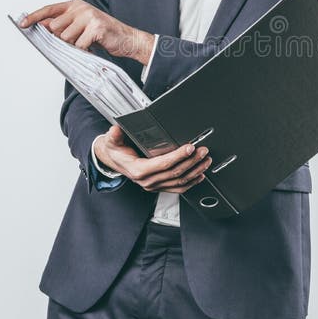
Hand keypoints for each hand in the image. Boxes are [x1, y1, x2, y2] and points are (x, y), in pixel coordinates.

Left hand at [18, 0, 153, 63]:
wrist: (127, 39)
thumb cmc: (102, 34)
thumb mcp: (80, 27)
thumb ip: (63, 25)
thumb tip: (43, 27)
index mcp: (75, 5)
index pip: (49, 10)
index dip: (34, 17)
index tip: (22, 24)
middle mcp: (81, 7)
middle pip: (55, 27)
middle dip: (62, 39)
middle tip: (76, 41)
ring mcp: (89, 16)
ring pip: (66, 38)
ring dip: (74, 46)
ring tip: (86, 43)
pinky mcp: (97, 27)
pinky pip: (79, 45)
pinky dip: (84, 51)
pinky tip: (92, 48)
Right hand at [95, 125, 212, 193]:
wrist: (114, 160)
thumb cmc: (116, 150)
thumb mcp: (111, 141)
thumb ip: (114, 135)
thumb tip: (116, 130)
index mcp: (139, 170)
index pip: (163, 164)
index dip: (178, 156)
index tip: (190, 148)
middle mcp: (147, 181)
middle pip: (175, 173)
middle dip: (192, 162)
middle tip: (203, 151)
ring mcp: (154, 185)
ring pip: (179, 182)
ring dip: (195, 172)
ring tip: (206, 161)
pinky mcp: (159, 187)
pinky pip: (178, 188)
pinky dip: (191, 182)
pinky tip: (200, 175)